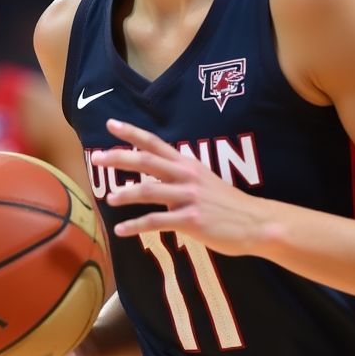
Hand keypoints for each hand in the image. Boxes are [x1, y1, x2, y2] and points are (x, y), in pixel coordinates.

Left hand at [90, 119, 274, 254]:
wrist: (257, 223)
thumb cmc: (227, 204)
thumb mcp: (204, 181)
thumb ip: (179, 177)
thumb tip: (154, 180)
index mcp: (187, 164)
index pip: (155, 143)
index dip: (132, 133)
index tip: (111, 124)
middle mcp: (186, 176)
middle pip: (146, 161)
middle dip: (119, 158)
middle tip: (97, 157)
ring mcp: (188, 197)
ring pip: (148, 191)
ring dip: (124, 195)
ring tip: (108, 199)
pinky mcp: (191, 220)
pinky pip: (156, 222)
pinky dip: (135, 226)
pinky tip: (121, 231)